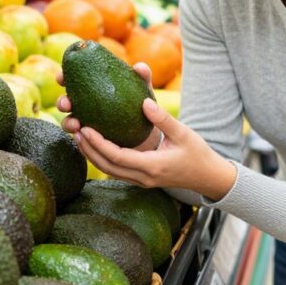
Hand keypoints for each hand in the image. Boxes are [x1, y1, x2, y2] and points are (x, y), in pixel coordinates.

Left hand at [56, 63, 236, 199]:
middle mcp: (144, 177)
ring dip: (93, 156)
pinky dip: (104, 160)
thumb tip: (143, 103)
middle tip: (76, 130)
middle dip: (89, 150)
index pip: (118, 157)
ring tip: (80, 137)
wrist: (209, 177)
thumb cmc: (198, 153)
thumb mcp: (183, 133)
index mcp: (153, 166)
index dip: (99, 144)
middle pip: (108, 167)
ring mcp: (142, 181)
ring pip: (110, 171)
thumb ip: (163, 119)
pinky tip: (96, 146)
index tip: (86, 128)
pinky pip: (117, 172)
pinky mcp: (142, 180)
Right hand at [57, 62, 160, 149]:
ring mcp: (87, 122)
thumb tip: (139, 67)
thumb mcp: (143, 88)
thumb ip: (142, 76)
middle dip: (61, 102)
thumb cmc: (142, 103)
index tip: (61, 79)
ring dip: (67, 123)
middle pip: (66, 101)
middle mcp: (85, 104)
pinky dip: (80, 138)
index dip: (63, 77)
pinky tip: (84, 138)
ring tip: (76, 124)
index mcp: (92, 86)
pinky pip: (82, 139)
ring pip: (69, 121)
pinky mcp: (92, 138)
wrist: (148, 130)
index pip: (73, 80)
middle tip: (66, 104)